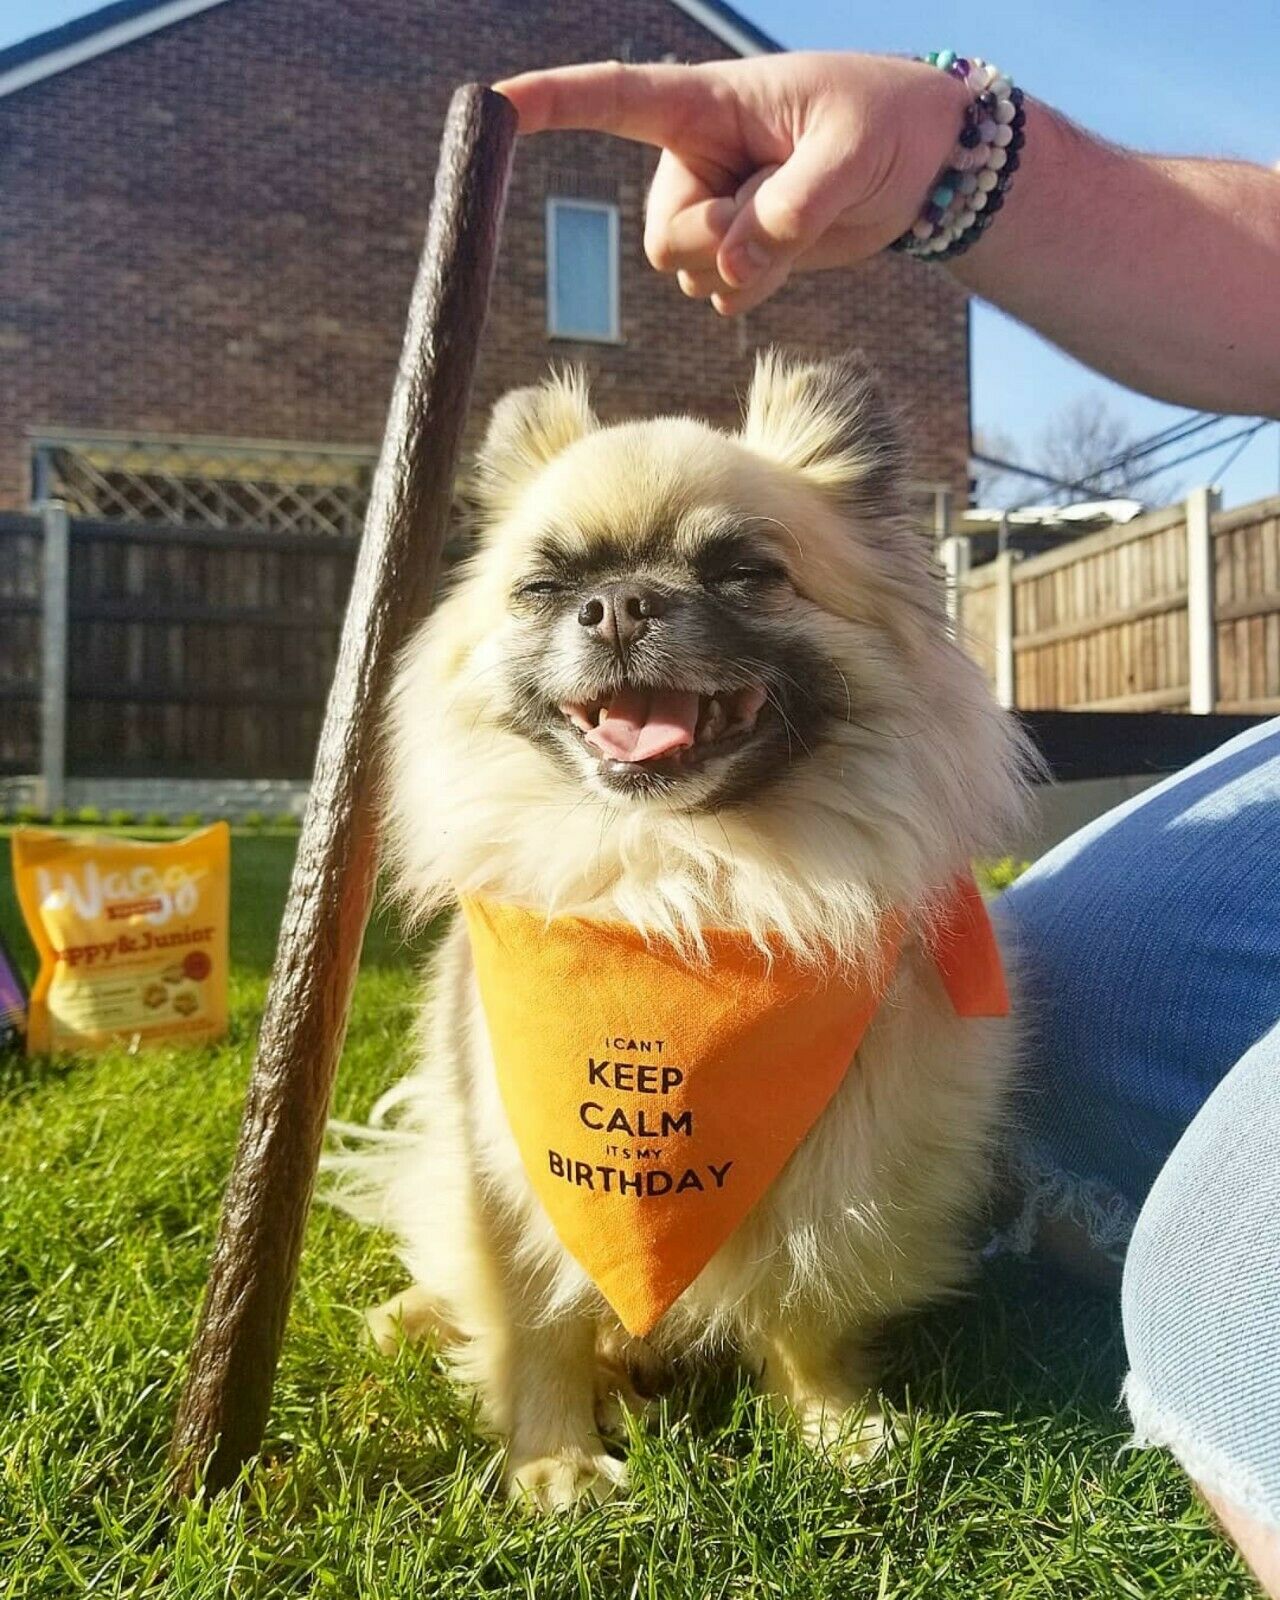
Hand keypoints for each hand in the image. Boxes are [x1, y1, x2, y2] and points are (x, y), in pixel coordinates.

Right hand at [495, 53, 967, 313]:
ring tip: (797, 222)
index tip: (492, 106)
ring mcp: (708, 209)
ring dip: (746, 267)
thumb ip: (786, 213)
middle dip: (715, 244)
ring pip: (686, 271)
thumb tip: (730, 270)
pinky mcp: (732, 252)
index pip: (611, 99)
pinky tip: (789, 252)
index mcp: (704, 103)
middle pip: (662, 235)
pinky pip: (718, 293)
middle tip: (778, 220)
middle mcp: (691, 159)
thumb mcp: (847, 155)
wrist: (921, 164)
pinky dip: (755, 287)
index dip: (548, 103)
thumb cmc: (885, 125)